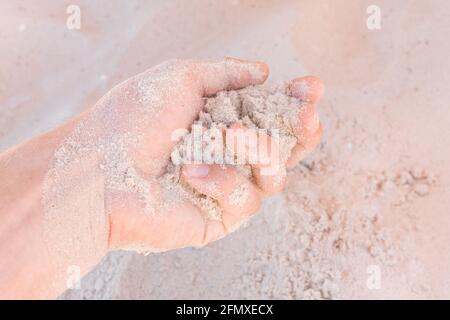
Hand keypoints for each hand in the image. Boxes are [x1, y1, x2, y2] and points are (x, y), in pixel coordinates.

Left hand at [91, 58, 323, 252]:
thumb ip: (225, 74)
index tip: (310, 87)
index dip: (293, 103)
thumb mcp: (181, 78)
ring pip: (274, 175)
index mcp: (220, 124)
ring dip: (260, 149)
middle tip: (307, 114)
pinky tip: (191, 171)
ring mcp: (224, 189)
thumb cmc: (131, 120)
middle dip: (302, 130)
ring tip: (232, 134)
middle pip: (284, 150)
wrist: (96, 169)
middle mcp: (227, 158)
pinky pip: (244, 200)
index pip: (269, 116)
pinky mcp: (217, 218)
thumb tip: (262, 71)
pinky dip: (221, 180)